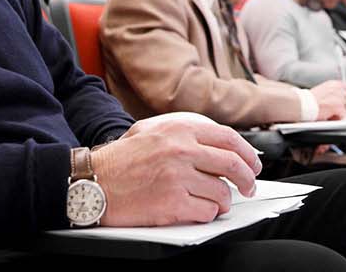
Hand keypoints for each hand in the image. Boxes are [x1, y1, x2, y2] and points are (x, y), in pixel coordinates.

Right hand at [95, 114, 263, 226]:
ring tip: (217, 201)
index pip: (229, 139)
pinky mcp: (172, 204)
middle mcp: (181, 151)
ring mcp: (178, 178)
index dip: (247, 154)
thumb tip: (219, 143)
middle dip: (247, 179)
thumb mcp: (151, 130)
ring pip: (222, 192)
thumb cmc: (120, 160)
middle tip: (248, 187)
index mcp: (179, 130)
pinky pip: (206, 211)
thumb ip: (184, 132)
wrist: (92, 182)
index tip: (253, 165)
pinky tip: (199, 210)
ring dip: (224, 200)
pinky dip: (208, 213)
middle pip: (232, 165)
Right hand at [311, 80, 345, 119]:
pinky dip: (336, 118)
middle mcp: (338, 88)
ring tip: (329, 113)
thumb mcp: (323, 91)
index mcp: (334, 84)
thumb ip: (333, 93)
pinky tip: (327, 116)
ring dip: (340, 112)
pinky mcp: (338, 106)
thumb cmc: (309, 100)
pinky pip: (342, 115)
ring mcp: (339, 97)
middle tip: (340, 111)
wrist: (302, 104)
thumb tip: (342, 100)